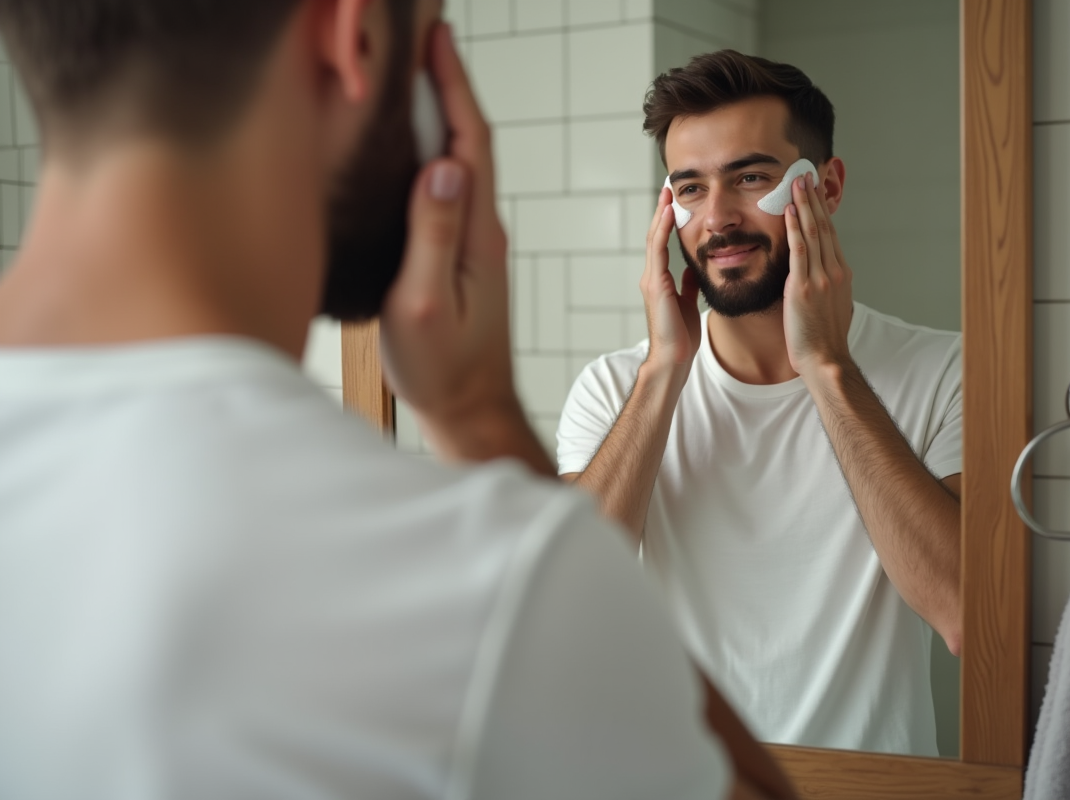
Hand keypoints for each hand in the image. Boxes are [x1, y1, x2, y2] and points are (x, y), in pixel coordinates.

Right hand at [379, 23, 519, 440]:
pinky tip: (408, 151)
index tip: (436, 38)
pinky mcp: (460, 258)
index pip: (471, 142)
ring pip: (458, 164)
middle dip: (446, 87)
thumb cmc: (442, 368)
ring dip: (440, 118)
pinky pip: (447, 192)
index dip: (454, 86)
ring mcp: (473, 244)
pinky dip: (431, 156)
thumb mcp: (428, 302)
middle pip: (468, 142)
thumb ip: (434, 234)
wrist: (469, 409)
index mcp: (476, 234)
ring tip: (409, 80)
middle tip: (418, 43)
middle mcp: (482, 230)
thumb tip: (442, 167)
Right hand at [640, 188, 701, 377]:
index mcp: (660, 280)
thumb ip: (688, 284)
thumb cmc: (681, 336)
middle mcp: (652, 277)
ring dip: (660, 214)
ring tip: (667, 193)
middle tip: (668, 187)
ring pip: (654, 239)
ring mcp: (651, 280)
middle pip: (655, 235)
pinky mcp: (655, 285)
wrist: (674, 357)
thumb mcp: (688, 302)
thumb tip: (694, 268)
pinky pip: (658, 252)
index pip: (662, 243)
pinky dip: (662, 231)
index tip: (674, 202)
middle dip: (662, 211)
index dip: (667, 222)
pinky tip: (668, 214)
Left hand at [782, 172, 853, 377]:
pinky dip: (794, 228)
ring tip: (797, 182)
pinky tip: (788, 210)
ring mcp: (821, 277)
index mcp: (841, 274)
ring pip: (813, 232)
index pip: (831, 234)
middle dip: (814, 199)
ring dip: (804, 204)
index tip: (815, 192)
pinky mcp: (804, 286)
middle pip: (824, 226)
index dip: (822, 210)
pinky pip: (799, 250)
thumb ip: (825, 287)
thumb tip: (819, 277)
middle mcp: (834, 271)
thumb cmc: (824, 340)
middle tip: (806, 174)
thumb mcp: (831, 306)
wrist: (825, 359)